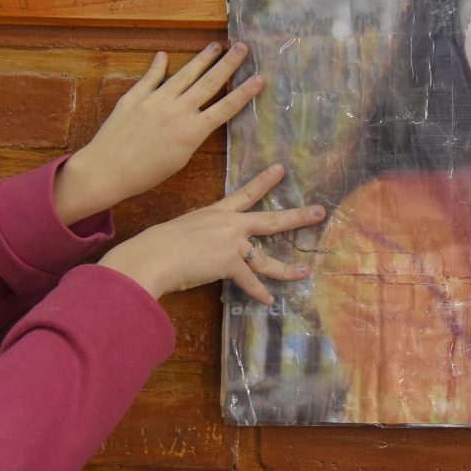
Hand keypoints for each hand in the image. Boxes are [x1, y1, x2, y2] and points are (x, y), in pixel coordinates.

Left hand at [54, 42, 262, 224]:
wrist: (107, 169)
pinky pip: (150, 77)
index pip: (226, 107)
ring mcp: (156, 100)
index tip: (260, 77)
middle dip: (228, 64)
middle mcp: (178, 110)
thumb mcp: (180, 159)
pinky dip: (157, 66)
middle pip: (209, 83)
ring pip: (185, 74)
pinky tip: (164, 55)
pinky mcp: (135, 97)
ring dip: (202, 59)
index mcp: (193, 130)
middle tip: (242, 47)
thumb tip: (202, 119)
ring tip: (216, 45)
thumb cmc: (146, 174)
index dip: (245, 92)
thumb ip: (193, 134)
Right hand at [98, 164, 322, 302]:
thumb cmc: (156, 244)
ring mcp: (232, 244)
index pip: (245, 193)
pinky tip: (269, 301)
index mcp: (215, 212)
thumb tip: (193, 246)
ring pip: (266, 257)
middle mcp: (229, 225)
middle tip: (319, 211)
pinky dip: (258, 293)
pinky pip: (249, 281)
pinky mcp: (229, 264)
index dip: (264, 181)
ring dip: (287, 268)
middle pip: (271, 220)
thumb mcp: (179, 230)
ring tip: (305, 271)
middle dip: (297, 216)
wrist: (151, 256)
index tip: (281, 169)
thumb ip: (194, 235)